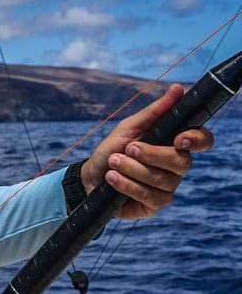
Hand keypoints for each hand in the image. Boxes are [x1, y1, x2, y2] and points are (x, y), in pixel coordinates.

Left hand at [82, 84, 214, 219]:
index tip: (179, 139)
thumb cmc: (112, 149)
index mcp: (174, 143)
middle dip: (151, 154)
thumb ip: (154, 111)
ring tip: (113, 163)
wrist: (90, 176)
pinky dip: (128, 185)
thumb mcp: (128, 127)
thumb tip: (178, 89)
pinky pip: (150, 197)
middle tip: (127, 149)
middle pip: (182, 162)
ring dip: (133, 169)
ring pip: (163, 180)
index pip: (202, 140)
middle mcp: (176, 166)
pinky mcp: (155, 205)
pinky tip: (112, 179)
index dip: (197, 140)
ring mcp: (167, 187)